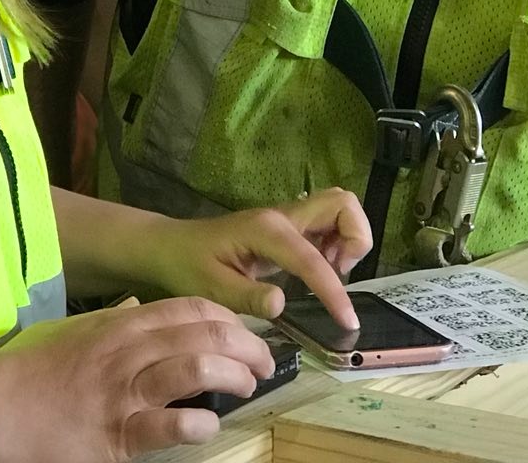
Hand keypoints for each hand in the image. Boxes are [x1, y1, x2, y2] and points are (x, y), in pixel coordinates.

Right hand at [0, 296, 273, 461]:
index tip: (246, 333)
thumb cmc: (33, 373)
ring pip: (194, 367)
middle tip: (263, 363)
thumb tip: (152, 322)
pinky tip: (208, 424)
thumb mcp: (78, 334)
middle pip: (203, 333)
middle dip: (245, 346)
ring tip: (246, 387)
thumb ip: (117, 326)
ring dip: (233, 376)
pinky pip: (169, 425)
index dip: (228, 318)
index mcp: (120, 325)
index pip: (190, 308)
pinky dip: (199, 423)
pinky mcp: (116, 435)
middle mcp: (126, 351)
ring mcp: (122, 392)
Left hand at [140, 188, 370, 329]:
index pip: (312, 259)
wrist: (172, 246)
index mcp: (265, 231)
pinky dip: (338, 242)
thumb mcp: (213, 290)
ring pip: (341, 207)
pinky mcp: (290, 225)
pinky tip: (320, 270)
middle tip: (338, 275)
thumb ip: (248, 297)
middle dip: (355, 239)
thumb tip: (282, 305)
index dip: (334, 292)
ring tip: (329, 274)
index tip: (347, 323)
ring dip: (348, 239)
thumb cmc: (189, 267)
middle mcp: (283, 216)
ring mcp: (288, 217)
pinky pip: (330, 221)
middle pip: (342, 204)